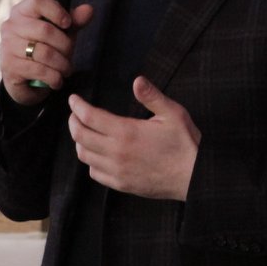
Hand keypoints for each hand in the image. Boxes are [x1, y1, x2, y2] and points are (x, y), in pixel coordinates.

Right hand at [0, 0, 93, 106]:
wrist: (26, 80)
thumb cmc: (45, 49)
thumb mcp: (62, 33)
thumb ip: (74, 21)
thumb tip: (88, 9)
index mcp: (22, 11)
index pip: (37, 1)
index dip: (56, 11)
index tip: (68, 23)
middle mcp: (10, 26)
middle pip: (45, 30)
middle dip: (65, 45)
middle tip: (70, 55)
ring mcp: (7, 46)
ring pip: (43, 52)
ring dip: (61, 64)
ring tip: (67, 70)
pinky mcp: (9, 66)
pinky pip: (38, 70)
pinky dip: (53, 77)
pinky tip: (57, 80)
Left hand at [66, 77, 200, 200]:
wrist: (194, 176)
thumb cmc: (184, 142)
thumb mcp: (173, 113)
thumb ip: (152, 96)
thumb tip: (136, 80)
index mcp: (126, 132)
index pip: (90, 117)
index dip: (77, 106)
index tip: (73, 99)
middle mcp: (116, 152)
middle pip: (80, 136)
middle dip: (73, 122)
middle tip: (75, 114)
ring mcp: (117, 171)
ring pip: (84, 156)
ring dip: (79, 141)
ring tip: (84, 131)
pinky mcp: (121, 185)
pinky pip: (95, 173)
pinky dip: (90, 161)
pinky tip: (97, 154)